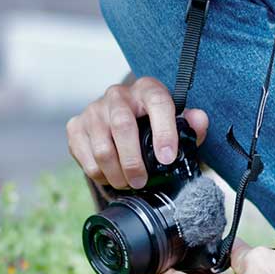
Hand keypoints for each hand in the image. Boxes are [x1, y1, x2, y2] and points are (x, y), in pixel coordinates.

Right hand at [66, 76, 208, 188]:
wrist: (121, 121)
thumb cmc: (152, 125)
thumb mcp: (175, 124)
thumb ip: (191, 125)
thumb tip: (198, 120)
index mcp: (147, 90)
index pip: (158, 104)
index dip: (164, 132)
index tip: (167, 159)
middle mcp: (118, 95)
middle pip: (122, 126)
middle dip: (133, 161)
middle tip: (141, 181)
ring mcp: (94, 110)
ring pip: (102, 148)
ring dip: (116, 174)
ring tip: (127, 183)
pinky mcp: (76, 126)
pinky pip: (86, 157)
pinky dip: (99, 174)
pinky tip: (111, 176)